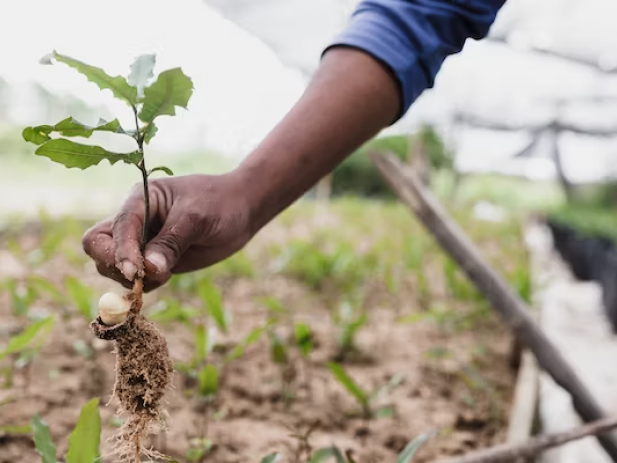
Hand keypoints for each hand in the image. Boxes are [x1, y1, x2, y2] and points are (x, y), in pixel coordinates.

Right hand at [82, 172, 252, 291]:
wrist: (241, 210)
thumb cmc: (219, 204)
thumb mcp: (197, 219)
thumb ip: (171, 243)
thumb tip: (148, 270)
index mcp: (139, 200)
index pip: (116, 229)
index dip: (121, 252)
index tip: (136, 273)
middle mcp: (134, 221)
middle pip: (99, 246)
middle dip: (113, 265)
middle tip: (142, 278)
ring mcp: (142, 242)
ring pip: (112, 266)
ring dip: (130, 279)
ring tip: (165, 274)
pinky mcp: (153, 260)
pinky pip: (135, 279)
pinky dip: (143, 285)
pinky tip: (166, 278)